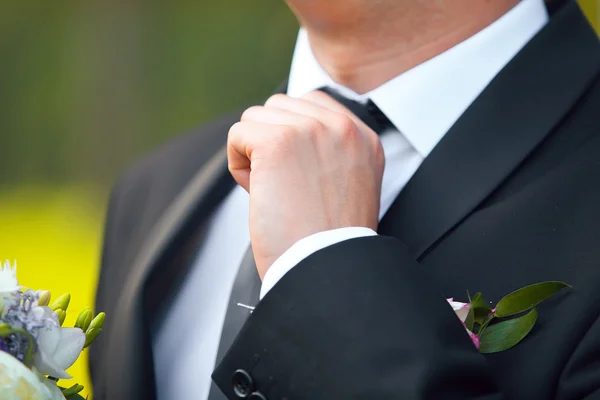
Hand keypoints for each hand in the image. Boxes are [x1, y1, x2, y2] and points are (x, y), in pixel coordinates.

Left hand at [228, 91, 384, 277]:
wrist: (325, 267)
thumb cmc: (327, 240)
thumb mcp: (348, 184)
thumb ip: (327, 151)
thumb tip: (281, 131)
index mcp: (364, 138)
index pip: (312, 103)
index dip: (291, 134)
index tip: (297, 173)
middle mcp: (343, 127)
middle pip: (280, 107)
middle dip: (271, 143)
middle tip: (286, 187)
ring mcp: (311, 130)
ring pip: (255, 118)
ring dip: (254, 153)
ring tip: (275, 191)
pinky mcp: (277, 142)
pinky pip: (237, 135)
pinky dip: (238, 166)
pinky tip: (259, 193)